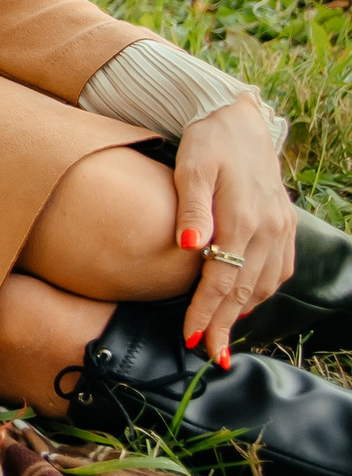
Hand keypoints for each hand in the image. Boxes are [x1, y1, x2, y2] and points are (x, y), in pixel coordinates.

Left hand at [175, 96, 296, 367]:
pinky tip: (246, 304)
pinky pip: (278, 270)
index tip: (190, 338)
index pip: (222, 280)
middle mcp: (269, 229)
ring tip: (223, 338)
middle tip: (209, 356)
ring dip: (244, 314)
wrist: (241, 119)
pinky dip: (262, 292)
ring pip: (265, 285)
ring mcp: (282, 229)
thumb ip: (190, 207)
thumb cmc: (208, 142)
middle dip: (225, 325)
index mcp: (244, 219)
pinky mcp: (285, 226)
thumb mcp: (191, 167)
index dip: (206, 311)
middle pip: (245, 291)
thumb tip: (190, 244)